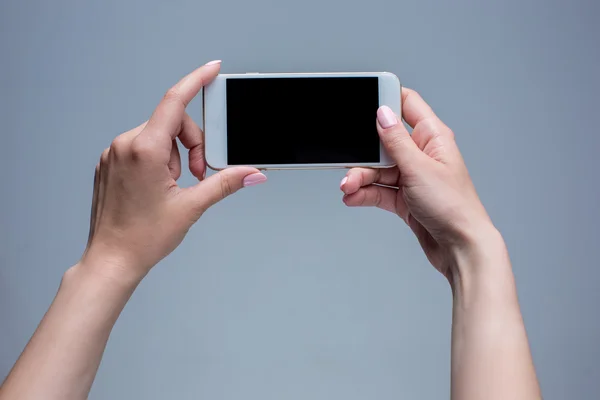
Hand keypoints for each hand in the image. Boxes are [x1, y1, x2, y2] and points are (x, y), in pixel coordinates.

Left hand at [81, 61, 266, 282]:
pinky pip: (141, 148)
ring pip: (158, 138)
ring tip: (173, 188)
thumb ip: (225, 183)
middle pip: (172, 124)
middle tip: (197, 176)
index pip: (174, 102)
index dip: (196, 81)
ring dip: (174, 157)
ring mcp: (113, 154)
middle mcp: (124, 145)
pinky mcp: (109, 163)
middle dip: (192, 146)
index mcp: (143, 150)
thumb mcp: (191, 207)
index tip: (212, 69)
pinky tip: (158, 188)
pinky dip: (158, 161)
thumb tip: (252, 173)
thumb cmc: (142, 238)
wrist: (111, 260)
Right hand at [341, 88, 497, 279]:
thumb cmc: (453, 207)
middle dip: (363, 154)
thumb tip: (382, 113)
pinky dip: (364, 193)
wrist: (460, 248)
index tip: (362, 101)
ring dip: (360, 177)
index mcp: (432, 137)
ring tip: (347, 188)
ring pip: (377, 170)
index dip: (385, 99)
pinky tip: (353, 198)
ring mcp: (412, 177)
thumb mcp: (418, 168)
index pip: (407, 104)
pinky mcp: (405, 198)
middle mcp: (422, 154)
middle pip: (383, 143)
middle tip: (348, 161)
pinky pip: (379, 190)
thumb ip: (396, 140)